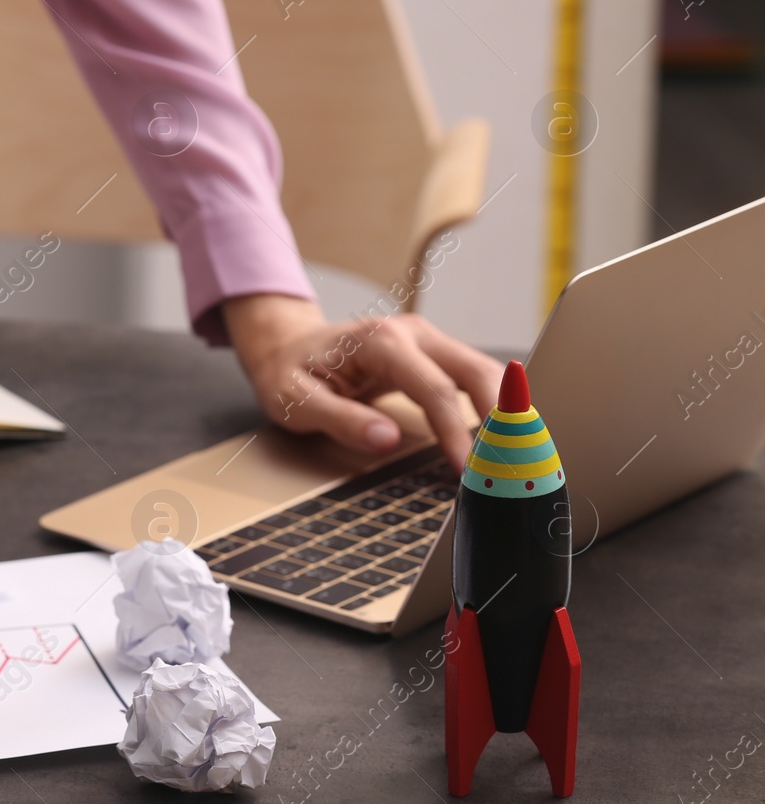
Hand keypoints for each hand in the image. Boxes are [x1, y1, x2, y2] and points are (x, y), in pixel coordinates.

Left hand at [223, 293, 502, 469]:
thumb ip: (340, 419)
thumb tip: (385, 439)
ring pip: (483, 372)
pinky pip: (473, 379)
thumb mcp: (295, 400)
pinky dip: (494, 407)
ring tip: (516, 457)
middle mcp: (411, 333)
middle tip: (512, 464)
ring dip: (505, 412)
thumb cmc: (289, 372)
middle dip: (502, 418)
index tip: (468, 470)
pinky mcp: (433, 355)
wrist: (287, 345)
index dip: (456, 432)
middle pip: (475, 371)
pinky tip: (501, 439)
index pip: (434, 389)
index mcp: (379, 341)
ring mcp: (427, 341)